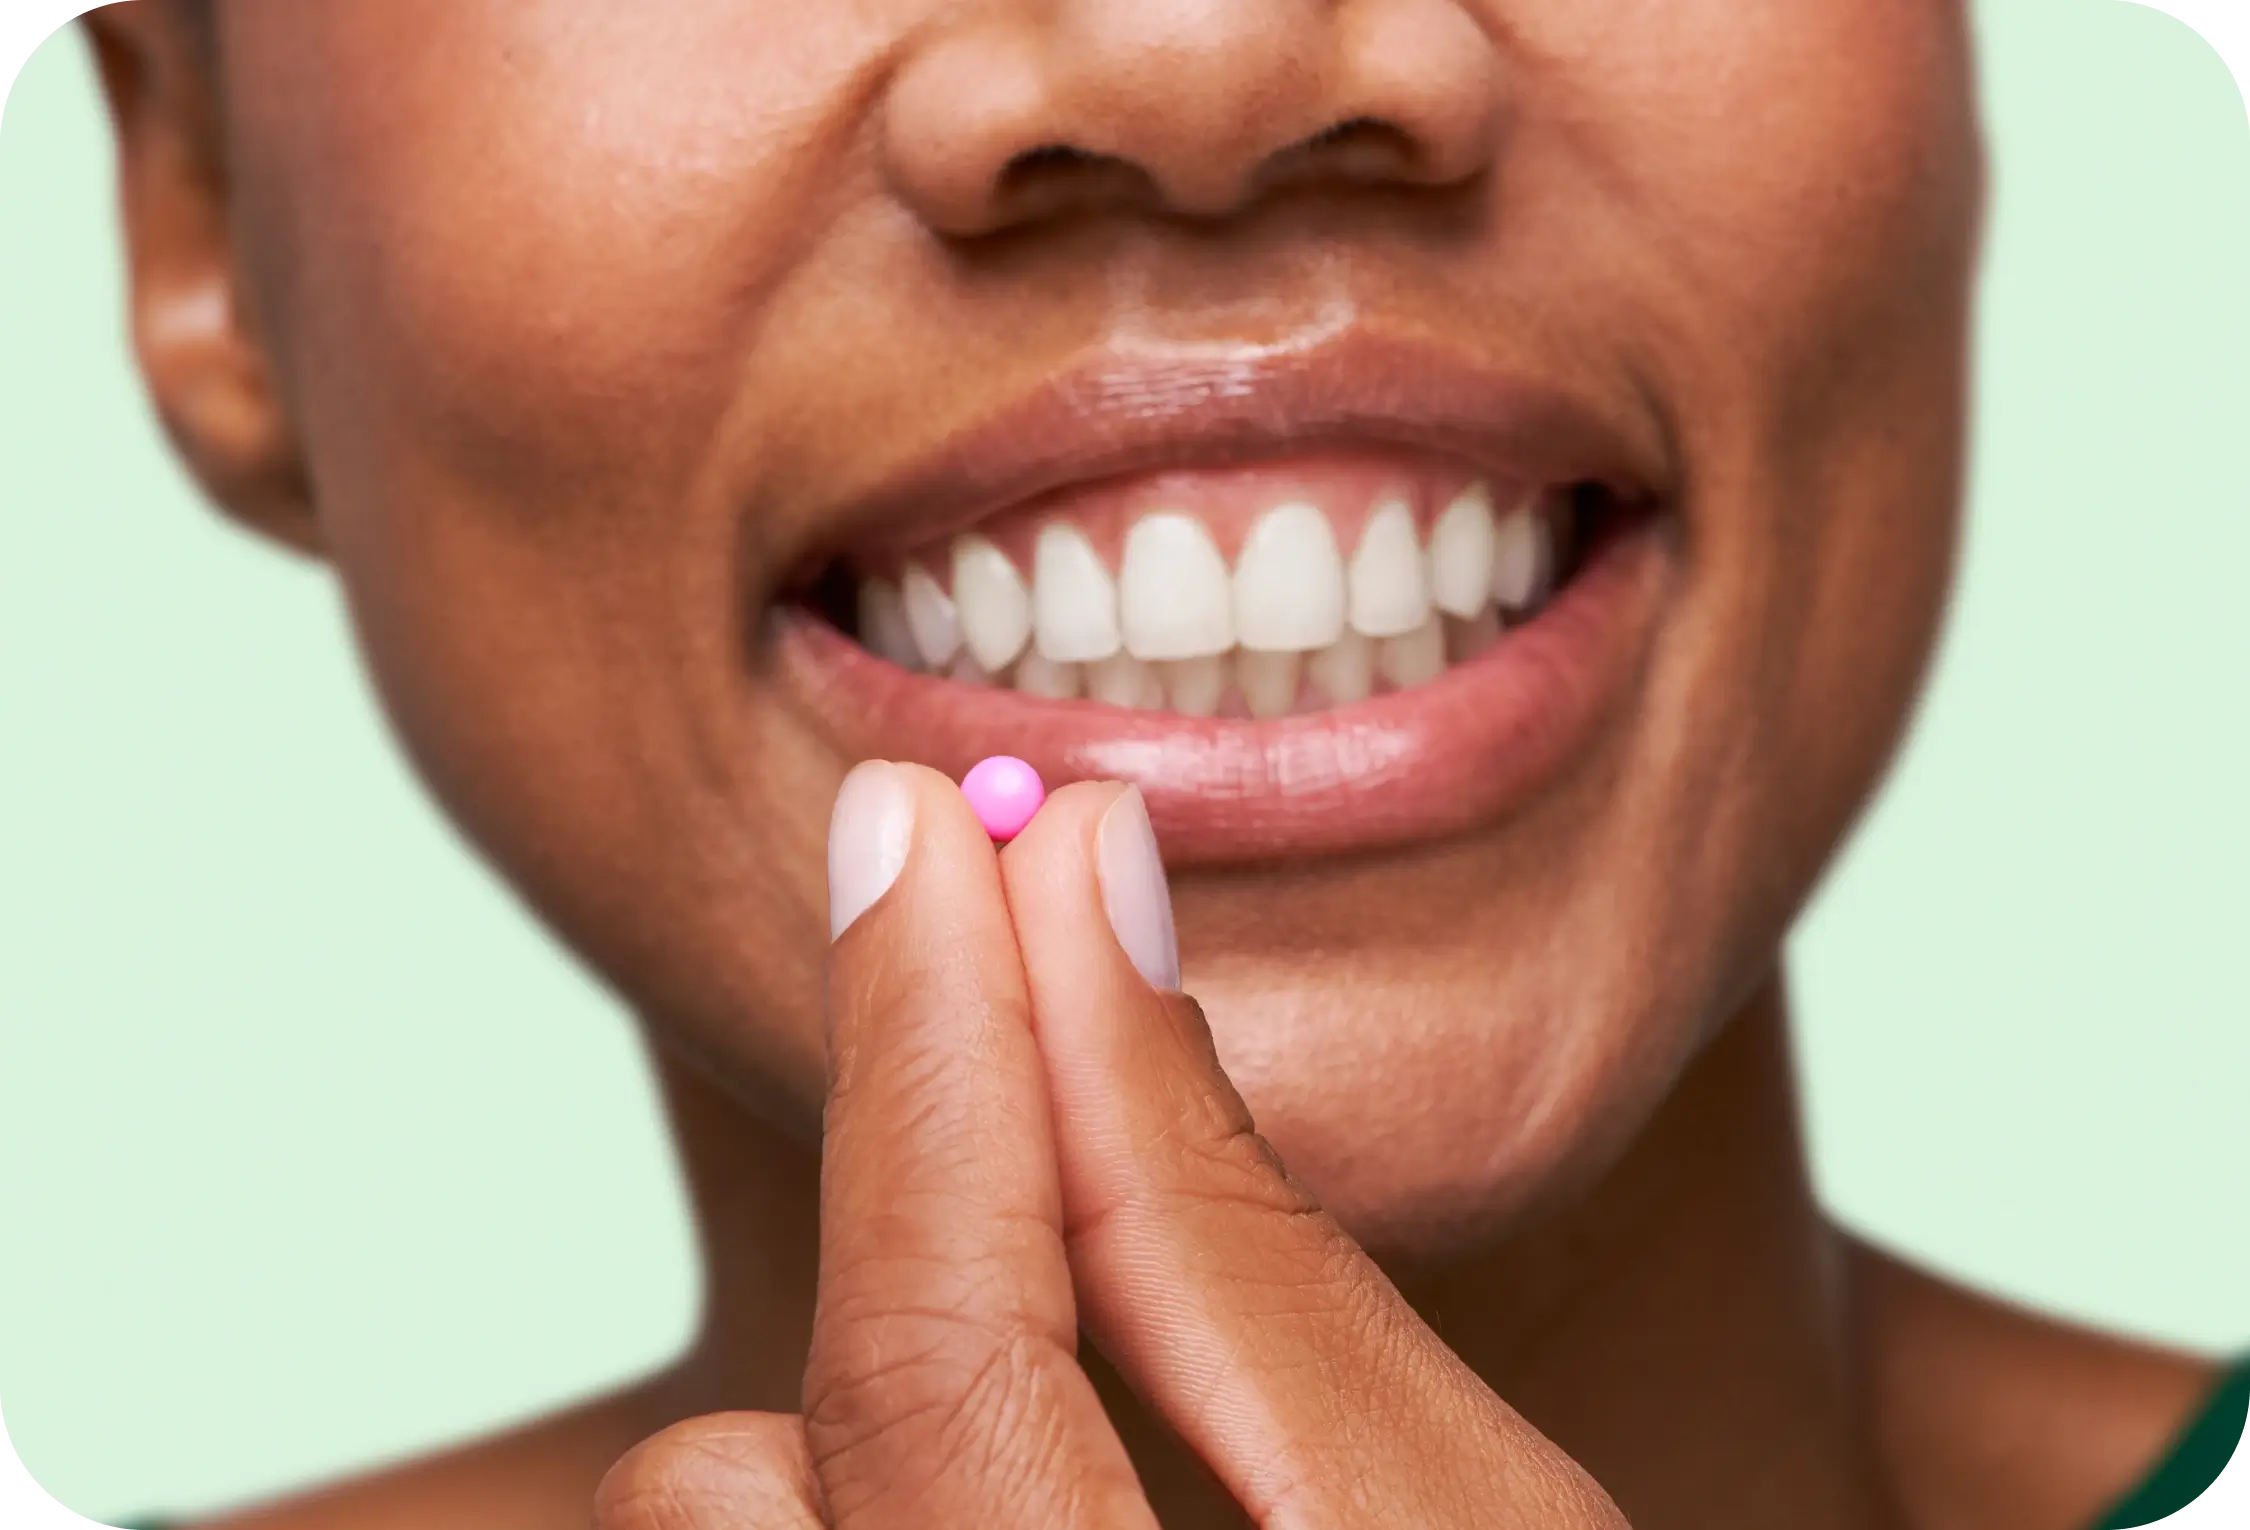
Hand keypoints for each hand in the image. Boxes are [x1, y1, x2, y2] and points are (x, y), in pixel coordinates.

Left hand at [596, 764, 1629, 1528]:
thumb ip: (1251, 1248)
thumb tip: (1093, 904)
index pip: (947, 1354)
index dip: (939, 1053)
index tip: (936, 825)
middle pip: (747, 1475)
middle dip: (901, 1193)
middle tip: (983, 957)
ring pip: (725, 1523)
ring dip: (856, 1429)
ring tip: (1063, 1413)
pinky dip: (856, 1495)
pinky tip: (1021, 1481)